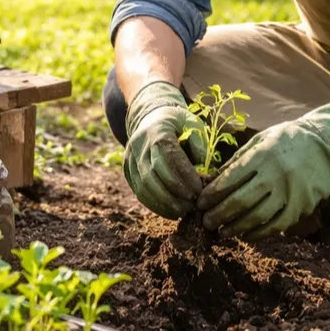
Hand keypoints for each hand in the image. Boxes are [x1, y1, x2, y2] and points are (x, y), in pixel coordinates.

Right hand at [123, 80, 208, 218]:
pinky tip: (171, 211)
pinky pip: (139, 192)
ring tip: (183, 211)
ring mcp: (130, 158)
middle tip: (192, 206)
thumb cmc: (178, 124)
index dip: (184, 177)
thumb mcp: (193, 125)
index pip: (168, 157)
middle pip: (153, 175)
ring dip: (164, 204)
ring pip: (143, 187)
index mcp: (157, 130)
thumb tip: (202, 169)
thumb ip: (200, 144)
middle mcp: (139, 144)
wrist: (151, 118)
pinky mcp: (127, 171)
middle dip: (174, 194)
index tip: (199, 191)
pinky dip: (155, 205)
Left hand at [197, 96, 329, 240]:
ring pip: (257, 217)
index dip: (212, 194)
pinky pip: (276, 226)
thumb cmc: (286, 141)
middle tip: (206, 222)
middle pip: (241, 201)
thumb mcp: (260, 141)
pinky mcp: (301, 207)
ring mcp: (290, 193)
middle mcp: (276, 175)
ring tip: (222, 231)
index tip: (200, 203)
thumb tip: (212, 181)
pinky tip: (245, 234)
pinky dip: (257, 233)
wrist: (325, 146)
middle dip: (219, 214)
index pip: (231, 179)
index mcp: (262, 156)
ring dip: (235, 227)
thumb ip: (238, 161)